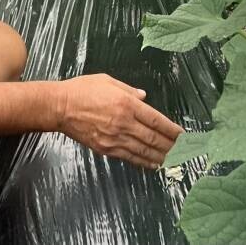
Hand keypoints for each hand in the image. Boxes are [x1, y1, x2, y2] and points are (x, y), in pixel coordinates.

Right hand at [57, 74, 181, 168]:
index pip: (155, 119)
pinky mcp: (106, 148)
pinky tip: (154, 164)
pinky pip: (130, 157)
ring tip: (174, 159)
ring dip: (161, 156)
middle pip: (153, 137)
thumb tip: (144, 97)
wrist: (60, 107)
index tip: (183, 134)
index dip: (171, 128)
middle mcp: (124, 122)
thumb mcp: (108, 80)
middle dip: (170, 145)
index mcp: (126, 103)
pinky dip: (144, 162)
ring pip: (144, 150)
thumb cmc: (83, 89)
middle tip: (184, 150)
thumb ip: (128, 89)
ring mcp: (115, 138)